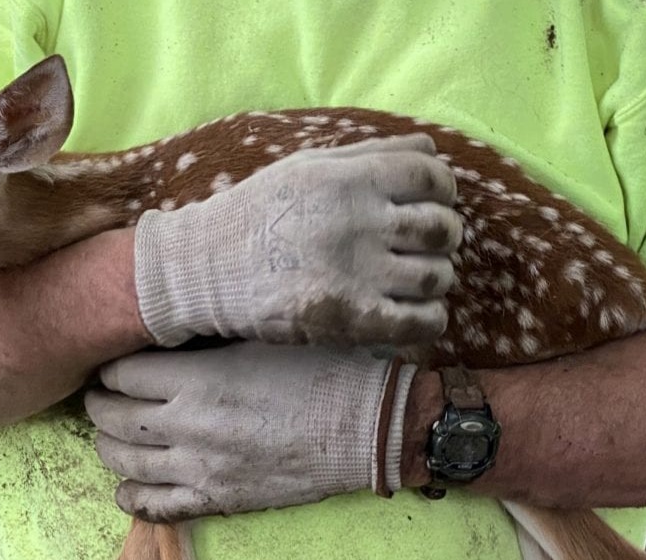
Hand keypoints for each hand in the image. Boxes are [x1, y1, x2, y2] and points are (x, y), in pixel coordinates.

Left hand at [84, 342, 416, 521]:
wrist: (368, 427)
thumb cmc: (323, 370)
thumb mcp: (259, 337)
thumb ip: (205, 343)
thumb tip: (165, 339)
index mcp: (198, 379)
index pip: (121, 373)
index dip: (111, 367)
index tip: (115, 363)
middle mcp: (189, 426)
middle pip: (113, 418)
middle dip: (100, 404)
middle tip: (103, 395)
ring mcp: (201, 469)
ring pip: (125, 463)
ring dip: (108, 447)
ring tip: (111, 434)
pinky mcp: (219, 500)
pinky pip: (155, 507)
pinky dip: (131, 497)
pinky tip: (128, 485)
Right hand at [134, 134, 461, 347]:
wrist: (203, 270)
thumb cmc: (256, 214)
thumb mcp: (306, 166)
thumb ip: (370, 154)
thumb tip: (432, 151)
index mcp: (348, 179)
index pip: (433, 177)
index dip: (442, 191)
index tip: (431, 204)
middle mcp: (355, 222)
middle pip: (441, 229)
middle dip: (441, 238)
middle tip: (421, 247)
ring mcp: (353, 273)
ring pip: (436, 277)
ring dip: (433, 279)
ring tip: (410, 280)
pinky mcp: (348, 319)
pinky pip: (421, 321)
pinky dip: (428, 319)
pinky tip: (410, 313)